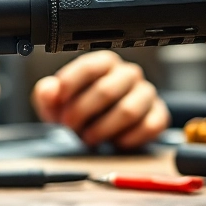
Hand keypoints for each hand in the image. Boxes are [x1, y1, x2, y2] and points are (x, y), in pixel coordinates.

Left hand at [31, 51, 168, 149]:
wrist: (103, 126)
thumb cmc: (81, 109)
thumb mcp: (56, 101)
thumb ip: (47, 93)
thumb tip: (49, 91)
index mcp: (104, 62)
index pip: (88, 67)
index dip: (70, 86)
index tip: (57, 102)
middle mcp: (128, 74)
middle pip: (106, 90)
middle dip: (82, 112)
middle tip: (69, 126)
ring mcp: (146, 94)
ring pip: (127, 111)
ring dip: (102, 129)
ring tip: (88, 138)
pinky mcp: (158, 115)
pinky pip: (148, 127)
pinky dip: (127, 139)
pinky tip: (114, 142)